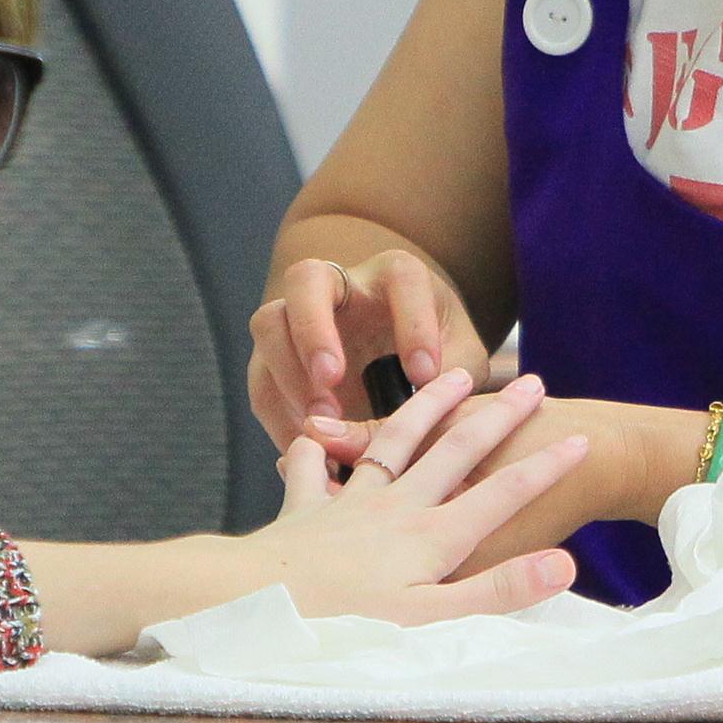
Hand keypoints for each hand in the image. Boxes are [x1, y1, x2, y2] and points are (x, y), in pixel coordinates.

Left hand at [246, 368, 587, 622]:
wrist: (259, 607)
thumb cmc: (347, 625)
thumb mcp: (433, 619)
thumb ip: (497, 589)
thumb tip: (562, 566)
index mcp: (434, 537)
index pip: (505, 494)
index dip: (547, 468)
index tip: (583, 441)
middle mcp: (398, 509)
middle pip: (458, 450)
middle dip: (499, 418)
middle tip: (531, 383)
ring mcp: (351, 504)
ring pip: (396, 441)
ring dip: (427, 408)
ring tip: (452, 379)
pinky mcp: (306, 510)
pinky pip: (315, 468)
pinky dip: (320, 447)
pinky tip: (315, 432)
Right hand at [249, 249, 490, 449]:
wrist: (411, 373)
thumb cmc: (443, 361)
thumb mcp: (462, 371)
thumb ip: (443, 396)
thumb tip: (402, 435)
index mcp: (398, 277)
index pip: (402, 279)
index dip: (413, 323)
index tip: (425, 375)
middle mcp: (342, 287)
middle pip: (307, 280)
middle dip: (314, 329)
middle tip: (332, 378)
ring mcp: (300, 320)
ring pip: (269, 323)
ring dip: (288, 374)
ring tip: (320, 421)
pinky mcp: (277, 359)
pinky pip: (261, 381)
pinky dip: (279, 416)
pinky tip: (305, 446)